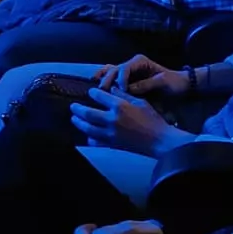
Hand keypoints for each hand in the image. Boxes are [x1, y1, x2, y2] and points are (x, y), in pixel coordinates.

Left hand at [70, 86, 192, 155]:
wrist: (159, 141)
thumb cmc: (153, 119)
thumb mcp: (140, 102)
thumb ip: (124, 95)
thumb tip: (112, 88)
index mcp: (119, 106)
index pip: (100, 96)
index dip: (93, 93)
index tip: (90, 92)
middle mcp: (112, 120)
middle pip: (88, 114)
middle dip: (78, 109)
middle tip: (73, 107)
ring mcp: (110, 134)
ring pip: (88, 129)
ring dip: (79, 123)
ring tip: (74, 119)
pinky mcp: (113, 144)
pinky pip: (96, 142)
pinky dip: (89, 139)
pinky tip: (87, 136)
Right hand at [95, 54, 189, 97]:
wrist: (181, 86)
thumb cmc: (174, 82)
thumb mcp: (162, 82)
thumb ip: (146, 84)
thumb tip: (128, 90)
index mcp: (140, 61)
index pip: (125, 68)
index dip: (121, 79)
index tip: (122, 91)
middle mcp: (132, 64)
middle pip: (114, 69)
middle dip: (108, 79)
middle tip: (102, 90)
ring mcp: (129, 72)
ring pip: (110, 71)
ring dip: (103, 77)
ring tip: (94, 85)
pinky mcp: (128, 80)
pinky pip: (113, 77)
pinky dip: (104, 79)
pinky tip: (96, 85)